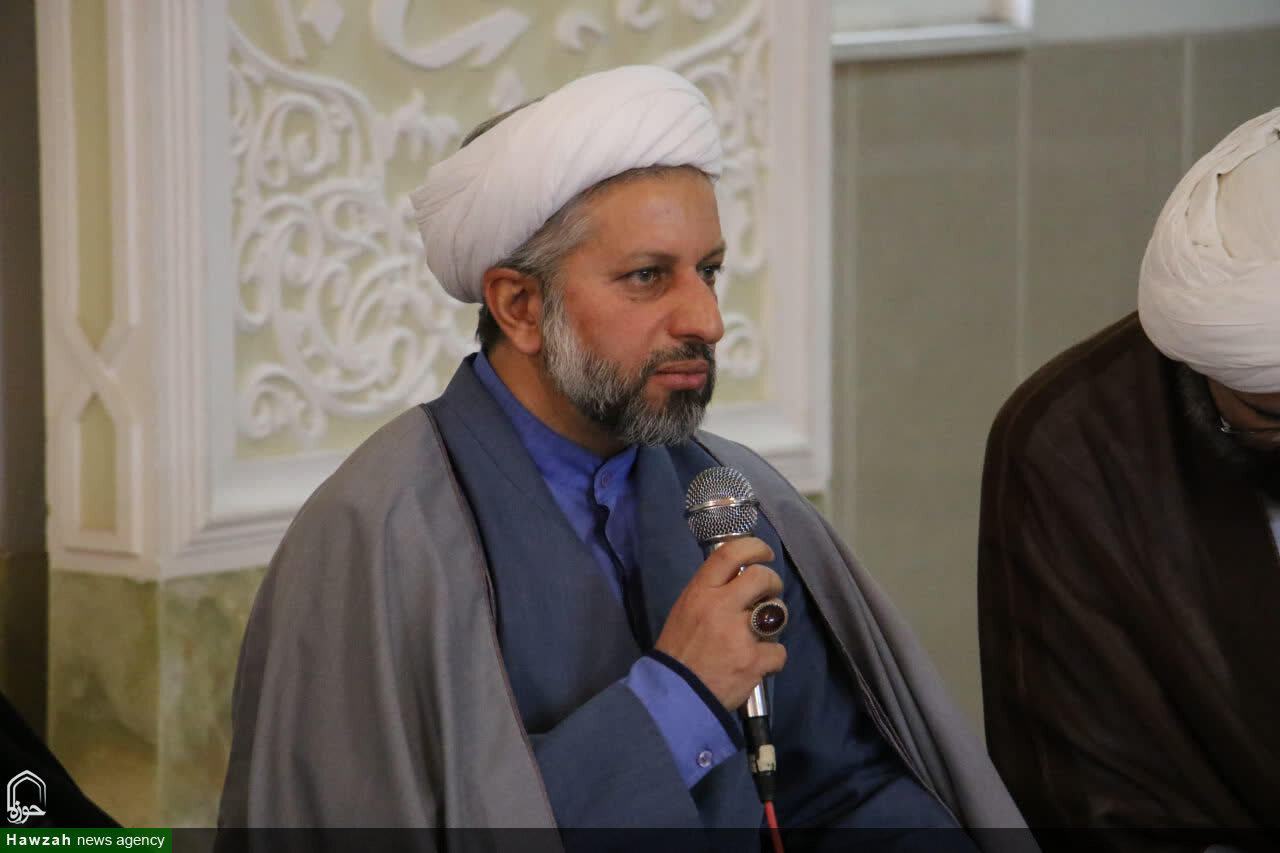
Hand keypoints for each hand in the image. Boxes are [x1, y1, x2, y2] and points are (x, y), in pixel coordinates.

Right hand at [654, 537, 787, 710]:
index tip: (765, 553)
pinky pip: (779, 650)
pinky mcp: (753, 661)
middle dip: (773, 581)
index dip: (754, 547)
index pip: (731, 554)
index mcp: (700, 592)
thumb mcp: (685, 610)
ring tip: (762, 632)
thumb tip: (739, 579)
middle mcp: (720, 608)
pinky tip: (758, 663)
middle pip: (762, 577)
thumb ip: (711, 592)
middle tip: (770, 592)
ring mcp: (738, 635)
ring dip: (775, 620)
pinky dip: (773, 658)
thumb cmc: (679, 651)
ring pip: (777, 612)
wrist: (675, 694)